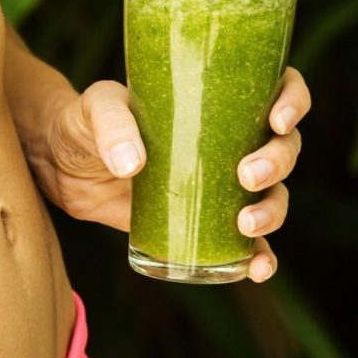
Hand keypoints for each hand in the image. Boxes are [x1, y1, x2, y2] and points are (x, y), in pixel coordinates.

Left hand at [41, 67, 310, 282]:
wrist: (63, 165)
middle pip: (284, 147)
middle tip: (245, 176)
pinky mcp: (205, 222)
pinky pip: (247, 244)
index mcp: (219, 97)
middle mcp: (232, 138)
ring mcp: (221, 183)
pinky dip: (259, 258)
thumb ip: (112, 125)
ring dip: (273, 211)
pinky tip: (257, 270)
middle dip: (277, 163)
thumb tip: (132, 165)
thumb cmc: (86, 121)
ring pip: (273, 195)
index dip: (293, 100)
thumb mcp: (95, 108)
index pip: (278, 87)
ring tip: (245, 224)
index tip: (277, 119)